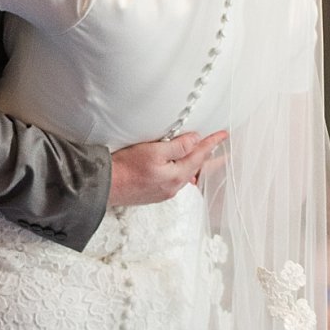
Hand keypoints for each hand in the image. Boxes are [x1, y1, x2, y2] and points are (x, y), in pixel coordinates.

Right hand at [109, 131, 226, 207]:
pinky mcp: (154, 194)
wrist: (105, 186)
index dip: (212, 143)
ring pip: (185, 174)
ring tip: (202, 153)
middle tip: (217, 143)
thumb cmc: (125, 168)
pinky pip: (175, 180)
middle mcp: (173, 187)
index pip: (199, 155)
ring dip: (194, 163)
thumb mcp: (153, 151)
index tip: (224, 134)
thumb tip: (195, 140)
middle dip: (207, 154)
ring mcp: (164, 192)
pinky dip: (182, 171)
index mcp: (176, 175)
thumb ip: (177, 146)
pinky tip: (181, 168)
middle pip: (195, 167)